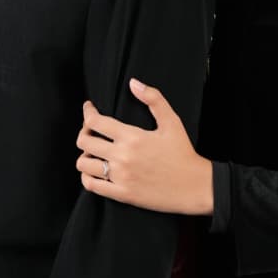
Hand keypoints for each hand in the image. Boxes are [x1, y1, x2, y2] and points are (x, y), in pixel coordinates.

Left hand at [75, 79, 213, 215]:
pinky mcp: (122, 194)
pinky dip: (87, 177)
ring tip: (94, 151)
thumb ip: (153, 99)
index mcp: (132, 136)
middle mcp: (122, 156)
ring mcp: (121, 177)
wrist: (194, 186)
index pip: (95, 121)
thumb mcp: (172, 122)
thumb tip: (133, 83)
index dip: (87, 112)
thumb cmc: (183, 152)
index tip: (89, 108)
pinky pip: (91, 186)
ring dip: (85, 155)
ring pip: (83, 164)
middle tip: (91, 130)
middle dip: (84, 132)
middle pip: (84, 141)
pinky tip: (94, 171)